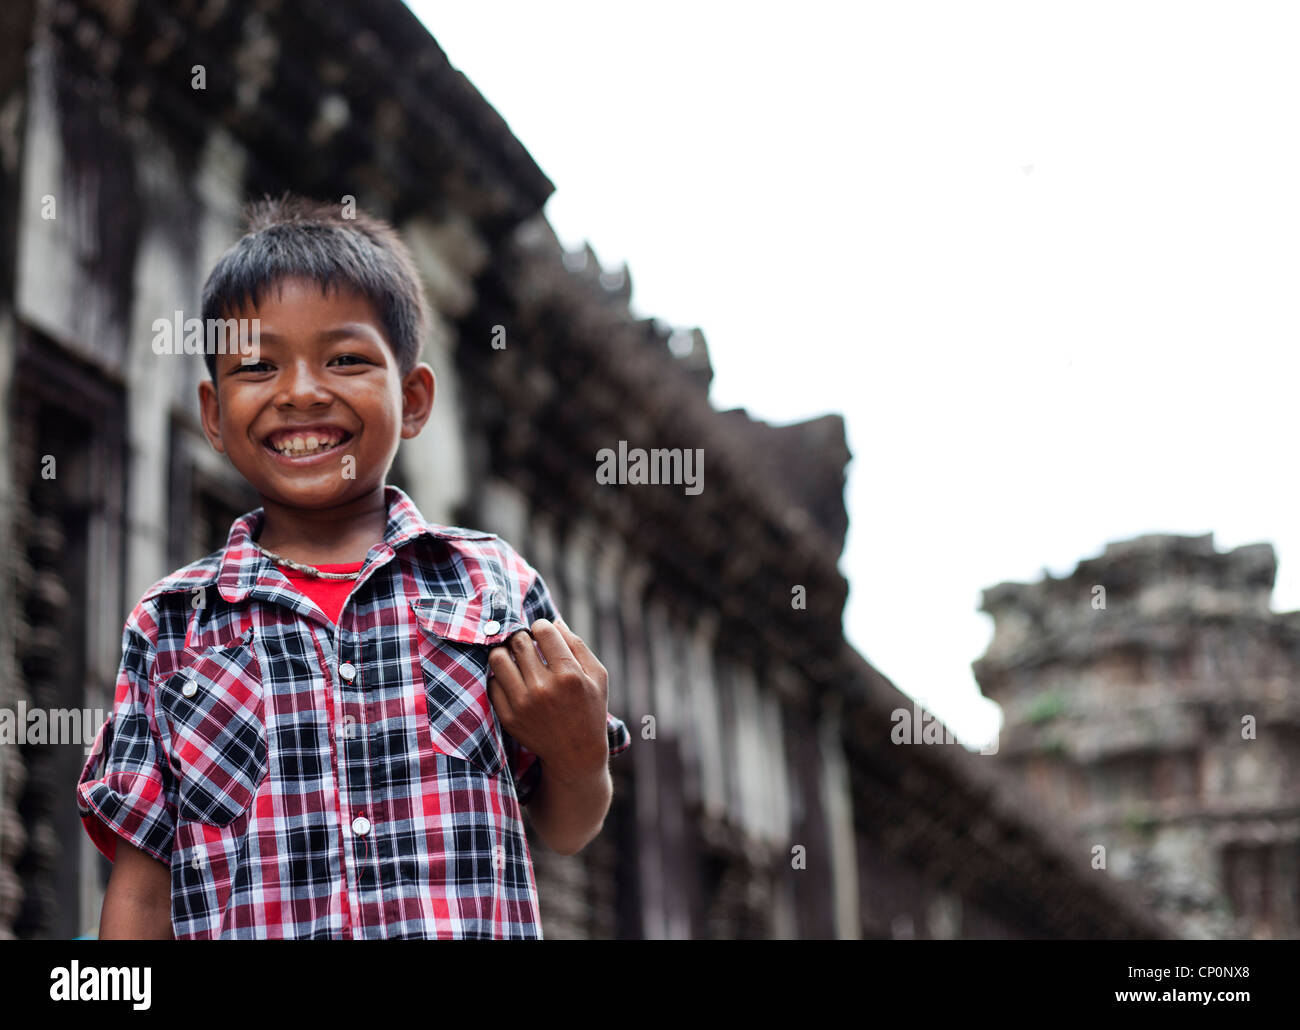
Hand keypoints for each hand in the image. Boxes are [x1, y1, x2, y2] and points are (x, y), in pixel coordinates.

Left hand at [486, 618, 609, 784]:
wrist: (576, 754)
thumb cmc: (590, 709)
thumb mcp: (597, 675)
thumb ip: (577, 645)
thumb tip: (554, 622)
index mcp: (569, 675)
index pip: (543, 631)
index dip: (542, 627)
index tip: (543, 634)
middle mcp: (544, 688)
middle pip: (519, 641)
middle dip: (523, 637)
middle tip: (528, 645)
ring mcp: (523, 704)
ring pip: (498, 658)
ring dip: (505, 652)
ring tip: (514, 657)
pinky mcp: (509, 717)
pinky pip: (493, 682)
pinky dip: (500, 676)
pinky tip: (513, 680)